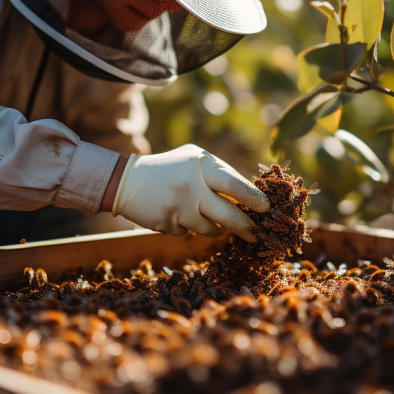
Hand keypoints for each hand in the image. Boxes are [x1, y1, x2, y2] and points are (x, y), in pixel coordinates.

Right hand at [112, 144, 270, 240]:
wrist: (127, 181)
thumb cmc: (170, 168)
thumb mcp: (194, 160)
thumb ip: (220, 173)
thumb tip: (252, 196)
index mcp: (201, 165)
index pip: (235, 184)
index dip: (253, 198)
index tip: (266, 208)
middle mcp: (191, 185)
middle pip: (228, 214)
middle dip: (246, 226)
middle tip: (255, 232)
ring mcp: (178, 206)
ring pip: (211, 228)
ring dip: (215, 228)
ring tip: (204, 215)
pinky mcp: (166, 223)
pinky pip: (189, 233)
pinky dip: (187, 227)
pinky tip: (176, 214)